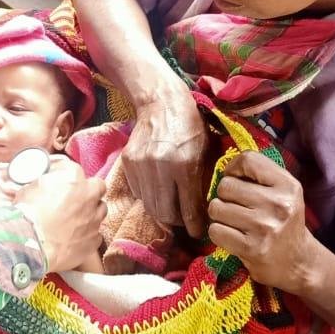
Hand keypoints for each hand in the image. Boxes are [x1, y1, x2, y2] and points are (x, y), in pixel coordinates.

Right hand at [15, 157, 105, 272]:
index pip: (75, 169)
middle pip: (98, 187)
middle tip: (74, 198)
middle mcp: (89, 196)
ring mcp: (94, 219)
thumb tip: (43, 183)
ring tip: (73, 219)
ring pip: (100, 210)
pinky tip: (73, 237)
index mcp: (73, 179)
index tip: (60, 181)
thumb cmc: (28, 218)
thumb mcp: (28, 190)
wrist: (33, 248)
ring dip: (90, 212)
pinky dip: (86, 234)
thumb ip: (42, 182)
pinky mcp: (94, 240)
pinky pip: (95, 234)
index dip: (66, 176)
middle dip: (88, 191)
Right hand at [122, 86, 208, 235]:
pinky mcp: (128, 162)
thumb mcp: (206, 150)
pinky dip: (149, 196)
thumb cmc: (190, 125)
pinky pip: (138, 192)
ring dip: (162, 211)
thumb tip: (206, 209)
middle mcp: (161, 168)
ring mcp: (141, 165)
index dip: (194, 226)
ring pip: (149, 205)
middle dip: (176, 221)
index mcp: (185, 165)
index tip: (198, 232)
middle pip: (165, 213)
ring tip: (172, 207)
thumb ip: (203, 179)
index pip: (188, 209)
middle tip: (184, 220)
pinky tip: (158, 189)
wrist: (160, 101)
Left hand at [207, 152, 321, 293]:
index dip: (233, 168)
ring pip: (216, 208)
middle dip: (225, 196)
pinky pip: (215, 230)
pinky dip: (219, 233)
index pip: (249, 160)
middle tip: (236, 207)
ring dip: (220, 216)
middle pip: (226, 185)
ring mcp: (265, 227)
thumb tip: (225, 166)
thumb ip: (260, 176)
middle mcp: (278, 204)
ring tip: (235, 222)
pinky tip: (233, 237)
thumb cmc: (284, 223)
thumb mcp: (284, 194)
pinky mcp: (252, 248)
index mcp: (288, 186)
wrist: (298, 264)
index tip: (235, 180)